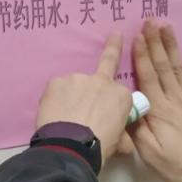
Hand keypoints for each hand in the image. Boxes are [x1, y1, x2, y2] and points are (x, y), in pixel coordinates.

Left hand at [35, 33, 134, 164]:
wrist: (71, 146)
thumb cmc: (100, 146)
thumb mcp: (120, 144)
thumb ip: (123, 137)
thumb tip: (126, 143)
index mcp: (121, 95)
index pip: (120, 94)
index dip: (113, 104)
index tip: (108, 112)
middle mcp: (101, 81)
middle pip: (107, 63)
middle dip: (114, 46)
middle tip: (116, 34)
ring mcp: (78, 78)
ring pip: (76, 85)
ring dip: (73, 95)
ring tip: (66, 115)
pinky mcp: (57, 82)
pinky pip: (58, 89)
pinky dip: (57, 99)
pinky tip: (55, 112)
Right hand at [128, 21, 181, 181]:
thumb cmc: (176, 164)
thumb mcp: (148, 151)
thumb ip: (136, 127)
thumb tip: (127, 105)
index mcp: (158, 109)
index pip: (147, 76)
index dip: (141, 55)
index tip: (136, 36)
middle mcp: (175, 98)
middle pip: (163, 66)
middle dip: (155, 42)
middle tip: (150, 21)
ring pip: (180, 67)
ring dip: (172, 46)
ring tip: (167, 26)